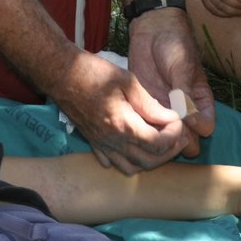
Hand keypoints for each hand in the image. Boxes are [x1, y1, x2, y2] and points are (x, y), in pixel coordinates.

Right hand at [51, 52, 186, 174]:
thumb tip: (171, 118)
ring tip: (161, 143)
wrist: (61, 75)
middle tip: (179, 136)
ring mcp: (101, 145)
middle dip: (170, 151)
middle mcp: (113, 141)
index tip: (178, 121)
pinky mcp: (93, 143)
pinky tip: (134, 145)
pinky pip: (112, 163)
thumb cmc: (94, 73)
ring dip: (151, 160)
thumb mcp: (128, 81)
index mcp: (123, 125)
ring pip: (132, 168)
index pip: (158, 143)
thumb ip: (150, 104)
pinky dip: (128, 160)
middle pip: (149, 161)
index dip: (174, 135)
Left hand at [127, 7, 215, 157]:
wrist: (152, 30)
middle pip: (188, 138)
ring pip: (166, 135)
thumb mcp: (183, 67)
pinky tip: (137, 125)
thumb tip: (192, 120)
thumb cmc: (175, 45)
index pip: (206, 127)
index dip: (198, 129)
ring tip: (150, 131)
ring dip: (159, 137)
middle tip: (166, 133)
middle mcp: (184, 110)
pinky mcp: (146, 105)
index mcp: (201, 101)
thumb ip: (185, 93)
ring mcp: (164, 109)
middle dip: (178, 140)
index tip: (186, 122)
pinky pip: (147, 124)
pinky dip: (143, 128)